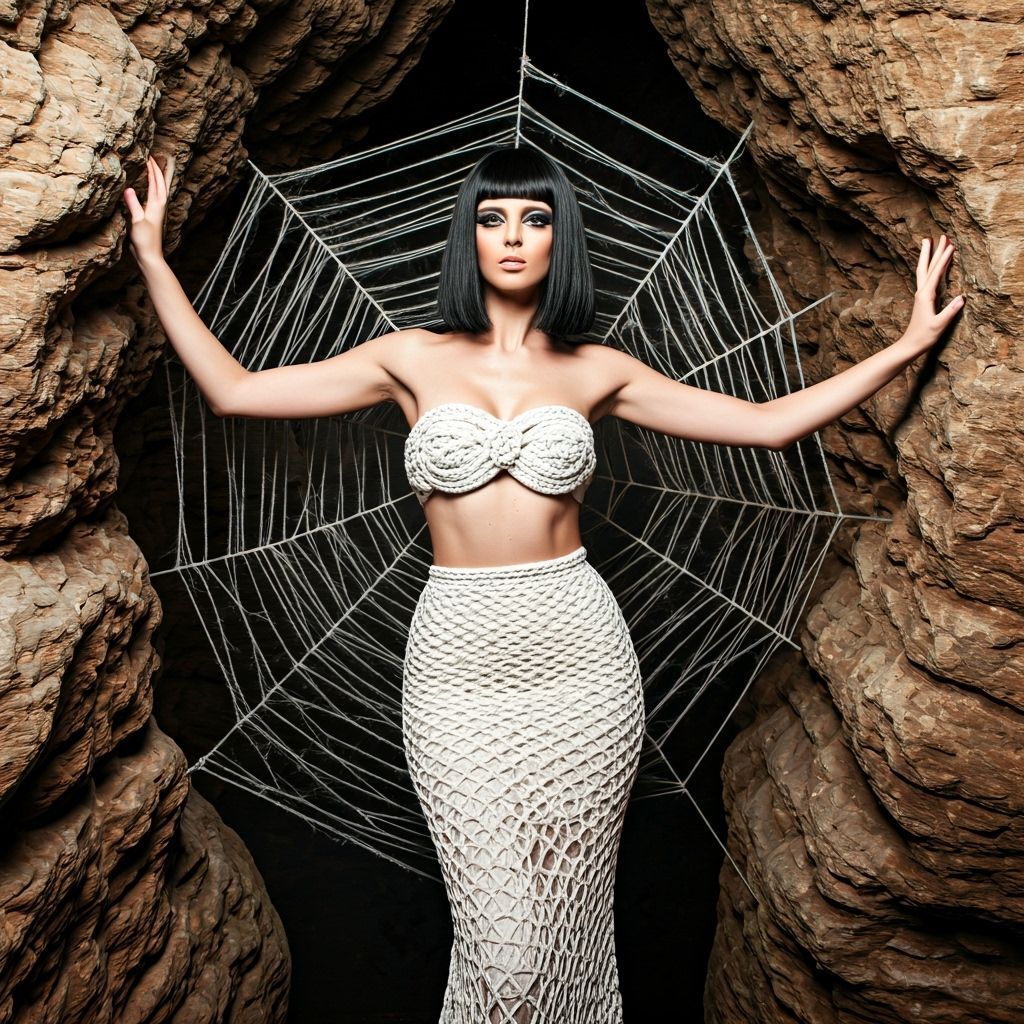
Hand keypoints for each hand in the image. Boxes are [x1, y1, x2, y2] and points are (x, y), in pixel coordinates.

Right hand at [123, 154, 175, 265]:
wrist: (149, 256)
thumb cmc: (145, 240)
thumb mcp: (137, 221)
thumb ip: (133, 204)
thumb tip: (128, 188)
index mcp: (157, 206)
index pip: (156, 183)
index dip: (153, 169)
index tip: (149, 157)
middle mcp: (159, 207)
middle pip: (162, 184)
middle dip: (159, 170)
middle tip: (156, 158)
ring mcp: (157, 212)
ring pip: (161, 191)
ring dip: (159, 179)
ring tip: (156, 169)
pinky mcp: (153, 217)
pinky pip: (155, 198)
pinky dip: (154, 189)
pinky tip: (150, 190)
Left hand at [900, 234, 964, 356]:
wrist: (910, 345)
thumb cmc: (924, 336)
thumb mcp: (939, 325)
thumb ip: (950, 311)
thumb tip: (962, 297)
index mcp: (925, 296)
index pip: (936, 273)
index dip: (944, 258)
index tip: (951, 245)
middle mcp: (921, 293)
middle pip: (926, 267)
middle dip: (934, 251)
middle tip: (940, 236)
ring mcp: (921, 295)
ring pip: (924, 271)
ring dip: (929, 256)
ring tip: (932, 243)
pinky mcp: (922, 299)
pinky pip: (927, 278)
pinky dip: (931, 268)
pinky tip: (934, 265)